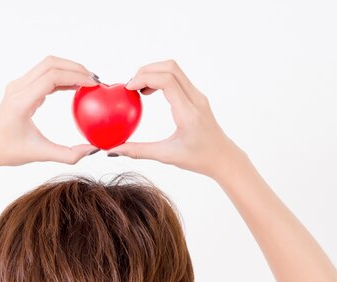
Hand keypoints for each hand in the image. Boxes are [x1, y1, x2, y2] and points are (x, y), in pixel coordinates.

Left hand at [0, 56, 101, 168]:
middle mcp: (18, 88)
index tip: (93, 85)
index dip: (75, 76)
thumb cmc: (10, 152)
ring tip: (87, 82)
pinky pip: (43, 74)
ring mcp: (17, 85)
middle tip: (95, 80)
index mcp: (22, 102)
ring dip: (69, 69)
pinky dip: (61, 76)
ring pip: (47, 65)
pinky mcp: (20, 87)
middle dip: (76, 68)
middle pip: (51, 64)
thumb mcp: (41, 155)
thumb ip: (68, 155)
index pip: (52, 78)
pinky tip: (74, 86)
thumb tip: (93, 150)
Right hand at [108, 60, 239, 178]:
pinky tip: (150, 93)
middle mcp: (195, 99)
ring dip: (153, 73)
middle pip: (170, 67)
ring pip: (174, 69)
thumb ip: (138, 151)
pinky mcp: (197, 96)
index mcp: (188, 113)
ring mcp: (198, 96)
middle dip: (146, 71)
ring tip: (139, 90)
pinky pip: (178, 78)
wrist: (223, 157)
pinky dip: (161, 79)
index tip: (128, 88)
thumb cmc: (198, 159)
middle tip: (130, 86)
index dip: (144, 78)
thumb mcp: (166, 156)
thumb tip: (113, 150)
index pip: (167, 81)